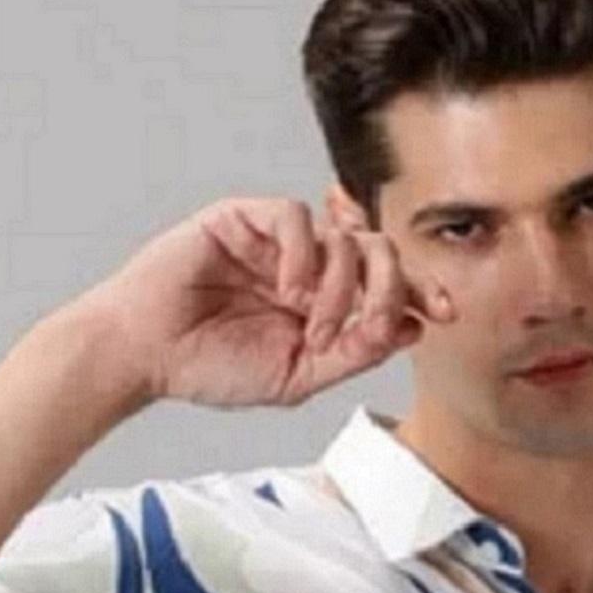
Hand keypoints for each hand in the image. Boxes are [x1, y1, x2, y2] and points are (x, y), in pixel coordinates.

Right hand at [82, 194, 453, 411]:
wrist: (145, 356)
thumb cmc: (208, 367)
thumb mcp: (296, 375)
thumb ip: (352, 353)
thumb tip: (411, 329)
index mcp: (321, 303)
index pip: (385, 285)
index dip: (420, 292)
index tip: (446, 313)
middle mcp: (305, 267)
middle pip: (378, 252)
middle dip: (392, 286)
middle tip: (375, 322)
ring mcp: (276, 242)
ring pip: (344, 236)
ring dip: (342, 285)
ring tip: (313, 323)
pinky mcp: (243, 218)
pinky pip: (296, 217)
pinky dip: (305, 255)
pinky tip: (289, 290)